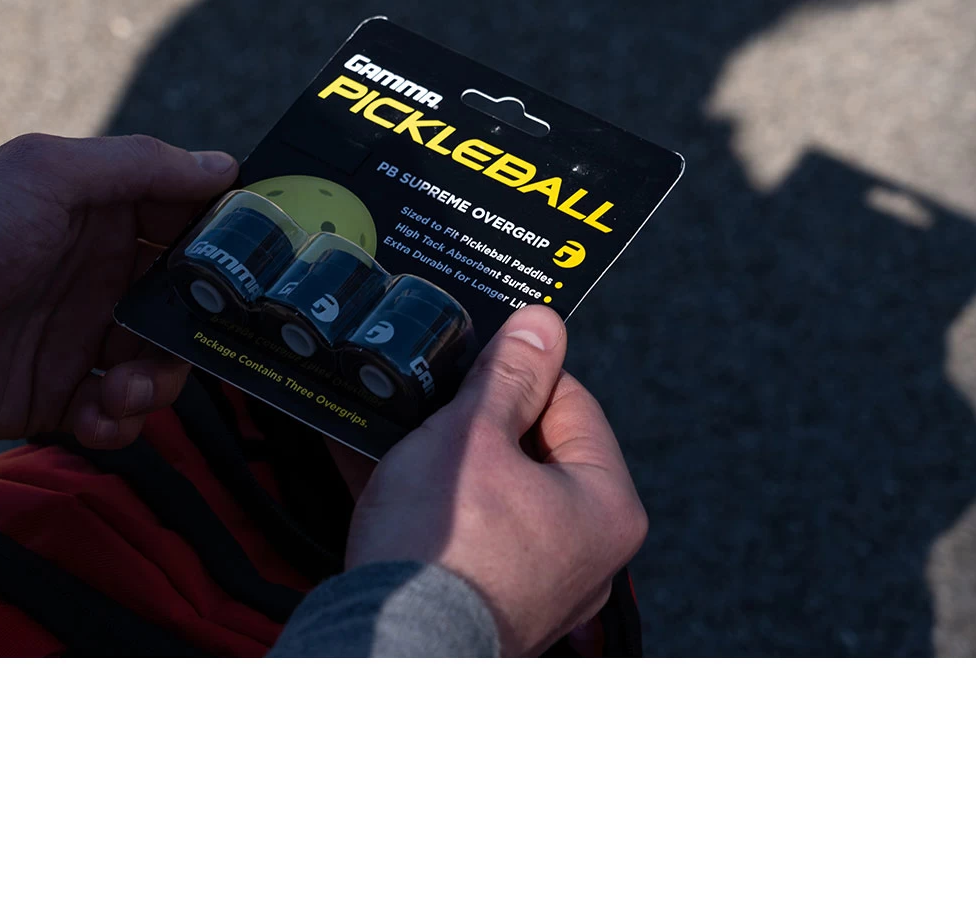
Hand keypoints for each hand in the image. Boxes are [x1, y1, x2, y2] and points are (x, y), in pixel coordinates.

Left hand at [0, 133, 236, 448]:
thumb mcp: (49, 174)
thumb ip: (140, 166)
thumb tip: (223, 167)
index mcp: (104, 216)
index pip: (187, 225)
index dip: (225, 246)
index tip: (252, 268)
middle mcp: (102, 276)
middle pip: (187, 307)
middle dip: (195, 331)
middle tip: (178, 344)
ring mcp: (82, 338)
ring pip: (160, 366)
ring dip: (157, 384)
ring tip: (122, 390)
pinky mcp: (58, 395)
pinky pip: (115, 416)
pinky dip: (117, 424)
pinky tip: (95, 415)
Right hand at [344, 305, 647, 654]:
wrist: (388, 651)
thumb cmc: (443, 547)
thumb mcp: (472, 433)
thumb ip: (509, 374)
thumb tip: (543, 325)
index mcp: (606, 507)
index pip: (574, 404)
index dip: (520, 369)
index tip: (477, 351)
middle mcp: (585, 553)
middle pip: (532, 450)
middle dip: (473, 415)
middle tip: (433, 387)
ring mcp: (536, 583)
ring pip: (489, 490)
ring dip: (439, 452)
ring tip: (395, 415)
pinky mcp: (486, 602)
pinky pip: (460, 529)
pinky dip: (422, 496)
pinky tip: (369, 457)